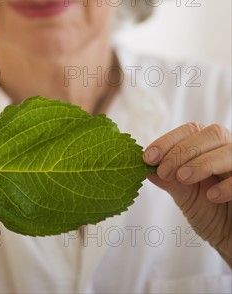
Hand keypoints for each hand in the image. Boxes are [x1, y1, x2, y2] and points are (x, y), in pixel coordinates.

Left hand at [144, 122, 231, 267]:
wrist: (231, 238)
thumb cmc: (210, 212)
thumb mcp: (185, 195)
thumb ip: (168, 179)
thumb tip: (145, 167)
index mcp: (209, 144)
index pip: (190, 130)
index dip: (168, 141)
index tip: (148, 158)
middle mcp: (228, 148)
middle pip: (211, 134)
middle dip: (183, 151)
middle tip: (164, 171)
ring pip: (228, 149)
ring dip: (202, 162)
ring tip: (183, 179)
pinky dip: (227, 184)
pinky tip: (212, 196)